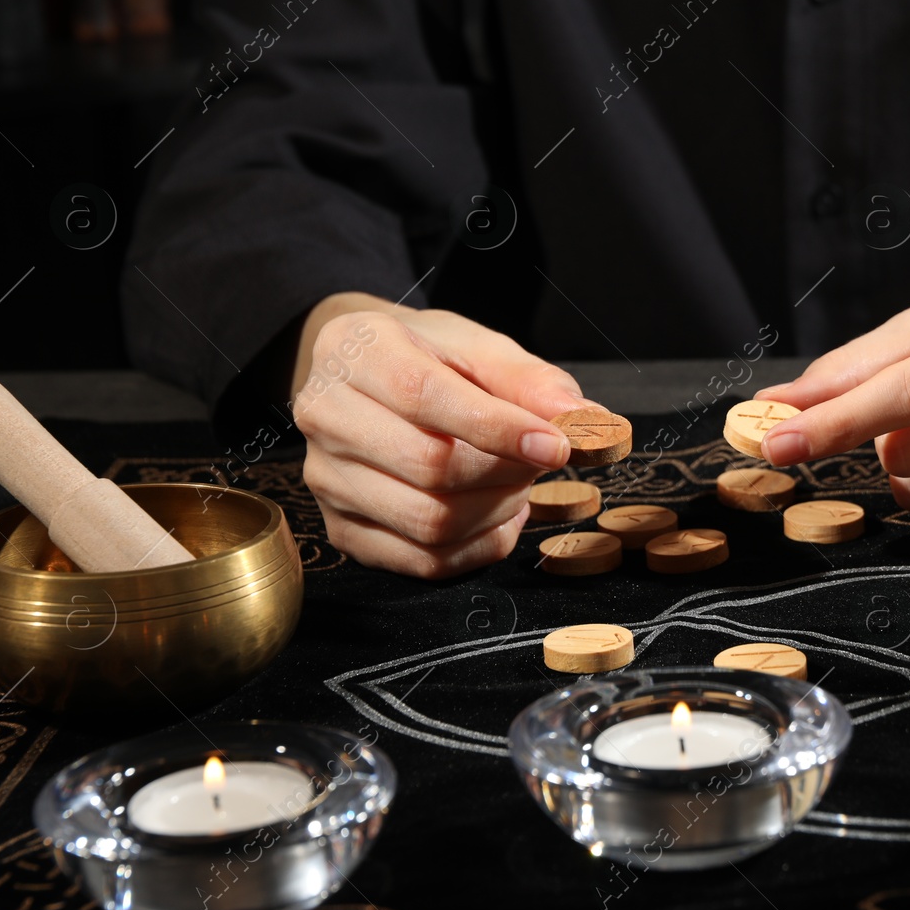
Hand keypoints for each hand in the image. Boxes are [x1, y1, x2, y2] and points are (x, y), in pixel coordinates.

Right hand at [292, 296, 590, 577]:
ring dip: (497, 511)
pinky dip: (479, 547)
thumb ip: (530, 381)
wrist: (371, 378)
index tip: (556, 445)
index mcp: (357, 351)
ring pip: (429, 522)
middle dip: (506, 471)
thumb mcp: (479, 347)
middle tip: (540, 459)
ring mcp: (327, 479)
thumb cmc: (428, 358)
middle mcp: (326, 414)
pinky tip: (497, 515)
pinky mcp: (342, 530)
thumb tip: (583, 421)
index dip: (498, 428)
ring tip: (518, 484)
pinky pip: (423, 562)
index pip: (423, 396)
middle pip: (430, 467)